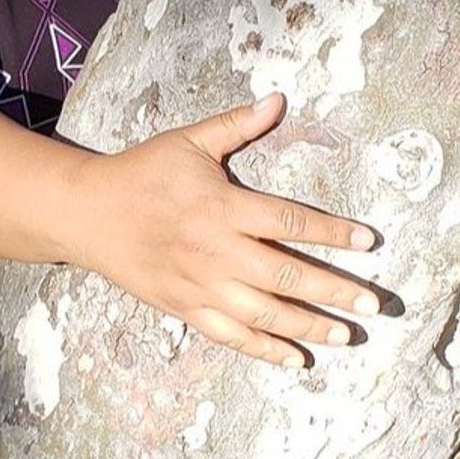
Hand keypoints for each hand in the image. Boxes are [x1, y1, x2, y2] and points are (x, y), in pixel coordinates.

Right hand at [68, 92, 382, 368]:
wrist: (85, 214)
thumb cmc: (141, 172)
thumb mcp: (187, 141)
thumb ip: (236, 125)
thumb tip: (278, 99)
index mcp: (223, 206)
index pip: (290, 221)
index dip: (333, 232)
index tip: (369, 242)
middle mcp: (216, 250)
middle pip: (287, 275)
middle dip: (334, 291)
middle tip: (374, 303)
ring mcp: (200, 285)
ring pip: (264, 313)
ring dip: (308, 326)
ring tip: (345, 336)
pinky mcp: (184, 308)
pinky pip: (230, 335)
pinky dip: (264, 350)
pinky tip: (297, 359)